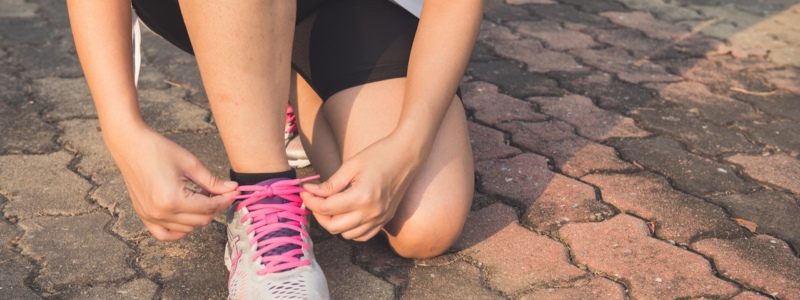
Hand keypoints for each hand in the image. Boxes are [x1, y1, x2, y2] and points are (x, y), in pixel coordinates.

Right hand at [105, 125, 238, 240]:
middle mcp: (160, 213)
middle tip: (219, 192)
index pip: (208, 207)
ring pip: (187, 229)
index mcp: (173, 200)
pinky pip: (165, 234)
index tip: (234, 192)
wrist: (130, 145)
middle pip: (200, 221)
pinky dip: (179, 230)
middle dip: (215, 208)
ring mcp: (150, 217)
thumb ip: (213, 181)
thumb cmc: (159, 150)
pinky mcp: (144, 216)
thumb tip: (233, 189)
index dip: (224, 200)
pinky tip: (187, 216)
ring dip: (199, 216)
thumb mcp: (191, 164)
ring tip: (200, 197)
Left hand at [301, 133, 423, 240]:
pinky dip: (350, 230)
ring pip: (347, 235)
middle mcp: (372, 213)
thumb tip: (310, 192)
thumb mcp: (350, 166)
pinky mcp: (385, 220)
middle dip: (319, 214)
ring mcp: (380, 219)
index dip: (311, 201)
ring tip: (330, 206)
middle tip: (314, 200)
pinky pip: (362, 236)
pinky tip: (345, 215)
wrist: (407, 155)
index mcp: (362, 197)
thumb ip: (330, 184)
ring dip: (334, 223)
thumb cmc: (378, 155)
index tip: (304, 192)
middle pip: (334, 227)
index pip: (327, 208)